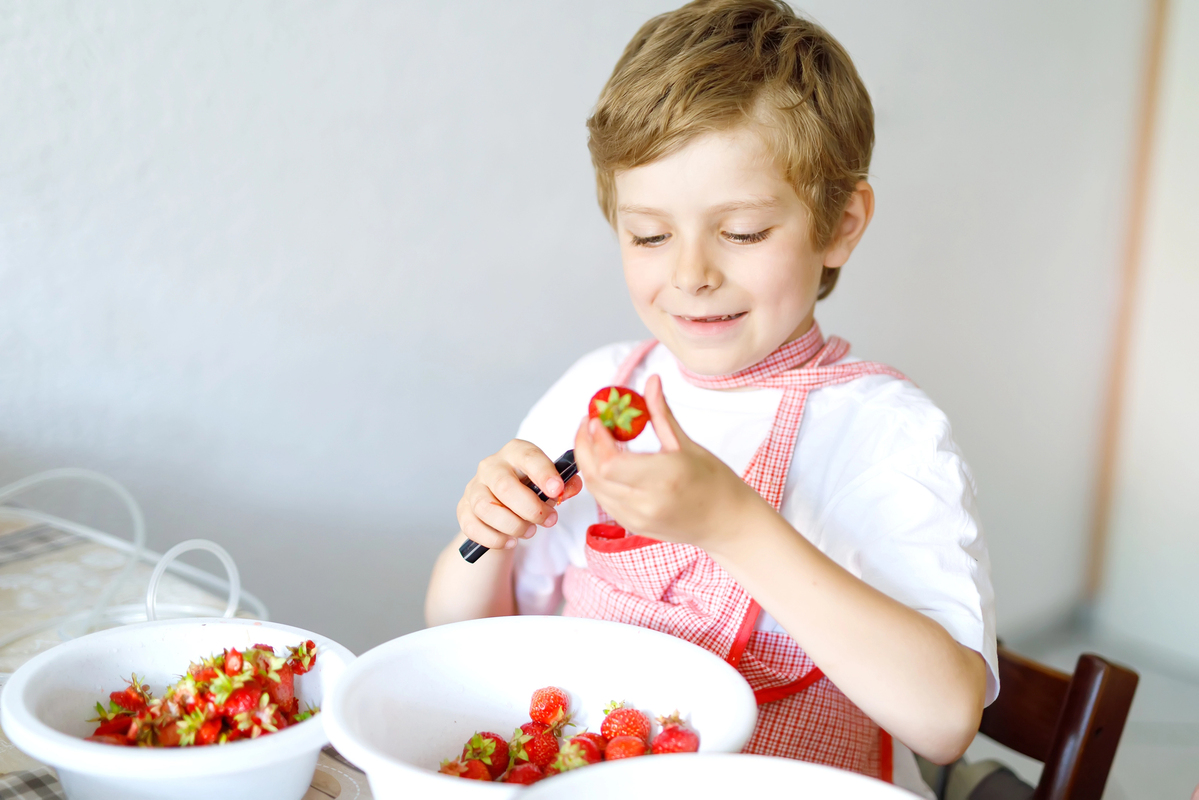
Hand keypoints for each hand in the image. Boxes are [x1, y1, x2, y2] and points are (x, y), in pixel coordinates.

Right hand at [457, 440, 583, 550]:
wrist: (503, 503)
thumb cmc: (529, 488)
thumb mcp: (549, 483)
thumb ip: (564, 484)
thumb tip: (571, 486)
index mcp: (515, 452)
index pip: (527, 456)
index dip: (543, 472)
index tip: (556, 489)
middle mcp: (491, 466)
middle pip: (504, 486)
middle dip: (530, 508)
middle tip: (549, 520)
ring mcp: (474, 487)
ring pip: (486, 508)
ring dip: (512, 525)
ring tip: (530, 532)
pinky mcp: (463, 509)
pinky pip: (473, 526)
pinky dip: (494, 538)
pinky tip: (510, 541)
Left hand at [573, 374, 762, 549]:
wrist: (728, 523)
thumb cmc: (715, 483)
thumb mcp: (688, 444)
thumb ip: (661, 413)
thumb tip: (651, 381)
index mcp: (664, 479)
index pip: (611, 463)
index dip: (597, 439)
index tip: (597, 418)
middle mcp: (647, 503)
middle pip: (596, 475)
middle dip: (584, 446)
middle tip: (589, 423)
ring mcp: (638, 519)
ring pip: (596, 489)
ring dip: (589, 462)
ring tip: (595, 439)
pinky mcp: (633, 527)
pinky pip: (605, 500)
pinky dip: (600, 479)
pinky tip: (606, 461)